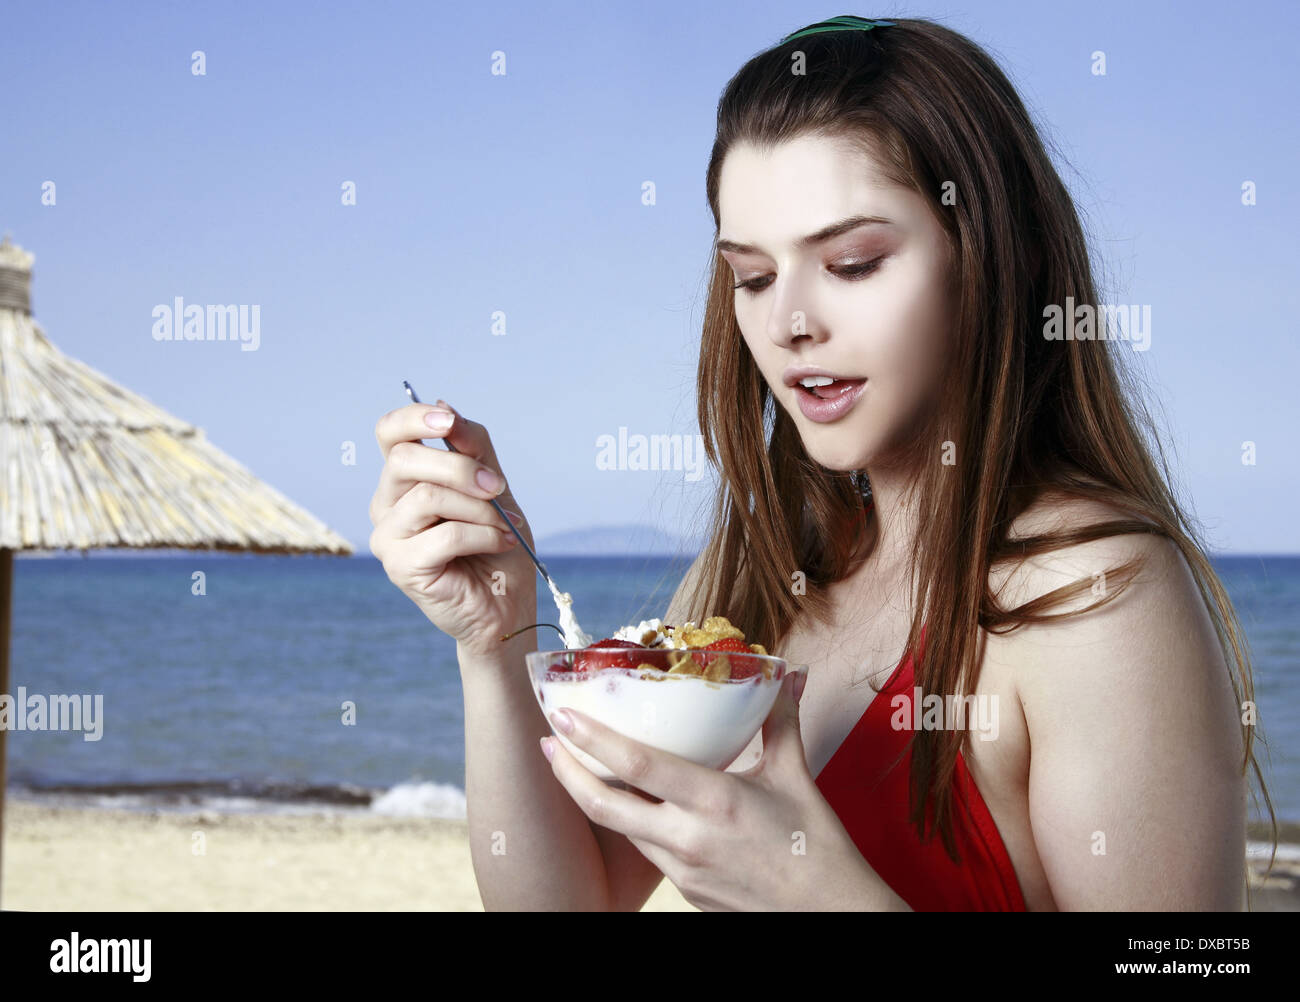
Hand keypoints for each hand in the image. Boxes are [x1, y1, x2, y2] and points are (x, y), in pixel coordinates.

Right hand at [369, 399, 538, 658]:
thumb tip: (447, 410)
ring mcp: (388, 536)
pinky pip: (444, 534)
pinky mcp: (400, 567)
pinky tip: (501, 544)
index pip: (389, 432)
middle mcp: (387, 504)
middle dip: (459, 467)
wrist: (506, 606)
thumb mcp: (494, 487)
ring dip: (479, 509)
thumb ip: (473, 450)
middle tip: (497, 487)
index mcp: (405, 480)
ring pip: (427, 496)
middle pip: (404, 460)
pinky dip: (483, 535)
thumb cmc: (497, 546)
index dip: (414, 417)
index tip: (448, 422)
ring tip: (505, 526)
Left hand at [541, 670, 901, 909]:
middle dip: (568, 772)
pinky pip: (648, 849)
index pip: (637, 765)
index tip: (564, 717)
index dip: (593, 741)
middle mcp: (688, 838)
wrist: (831, 914)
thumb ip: (781, 722)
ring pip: (623, 828)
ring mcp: (682, 870)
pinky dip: (632, 822)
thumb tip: (787, 676)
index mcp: (714, 802)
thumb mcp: (795, 777)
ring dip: (595, 796)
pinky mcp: (685, 891)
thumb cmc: (817, 847)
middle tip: (548, 742)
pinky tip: (633, 802)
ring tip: (579, 765)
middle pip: (605, 805)